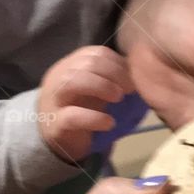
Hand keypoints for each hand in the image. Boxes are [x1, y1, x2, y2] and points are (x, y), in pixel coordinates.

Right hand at [38, 46, 132, 161]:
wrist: (58, 141)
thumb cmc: (82, 111)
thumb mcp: (97, 91)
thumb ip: (112, 80)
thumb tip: (139, 75)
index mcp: (70, 66)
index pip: (94, 53)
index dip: (117, 63)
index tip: (133, 78)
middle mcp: (59, 78)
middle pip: (86, 63)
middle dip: (114, 74)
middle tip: (130, 90)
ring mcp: (54, 100)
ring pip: (72, 81)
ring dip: (102, 87)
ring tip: (119, 99)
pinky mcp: (56, 123)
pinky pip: (72, 116)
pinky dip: (94, 118)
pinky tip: (109, 123)